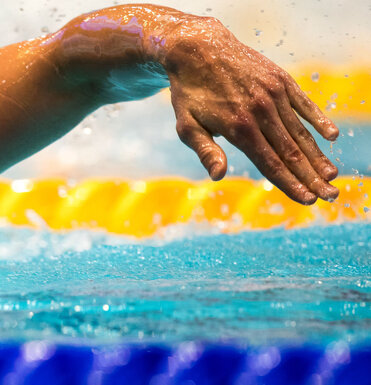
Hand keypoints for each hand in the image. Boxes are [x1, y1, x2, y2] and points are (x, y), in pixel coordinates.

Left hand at [161, 17, 338, 203]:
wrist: (198, 49)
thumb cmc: (189, 93)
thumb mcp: (186, 125)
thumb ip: (205, 150)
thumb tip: (218, 176)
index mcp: (238, 128)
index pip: (270, 163)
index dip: (290, 184)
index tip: (308, 201)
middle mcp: (260, 111)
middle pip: (291, 152)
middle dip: (311, 177)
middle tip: (330, 196)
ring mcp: (273, 94)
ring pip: (300, 131)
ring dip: (318, 155)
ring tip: (332, 176)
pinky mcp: (281, 80)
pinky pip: (304, 103)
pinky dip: (318, 120)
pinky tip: (331, 136)